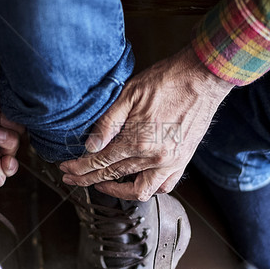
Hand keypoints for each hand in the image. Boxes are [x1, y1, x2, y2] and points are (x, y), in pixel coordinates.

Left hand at [59, 46, 232, 200]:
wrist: (203, 77)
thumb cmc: (167, 80)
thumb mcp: (130, 94)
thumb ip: (108, 123)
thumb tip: (90, 146)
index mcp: (138, 140)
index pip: (100, 162)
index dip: (79, 167)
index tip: (66, 169)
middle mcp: (154, 157)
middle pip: (113, 176)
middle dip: (88, 179)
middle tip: (72, 178)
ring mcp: (171, 162)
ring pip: (139, 190)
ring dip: (117, 190)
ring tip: (100, 185)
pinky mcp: (183, 161)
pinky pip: (164, 186)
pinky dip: (148, 188)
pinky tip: (136, 181)